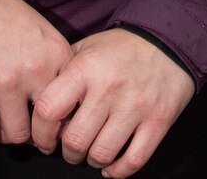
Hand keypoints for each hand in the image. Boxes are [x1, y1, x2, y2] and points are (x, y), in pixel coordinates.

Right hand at [0, 0, 75, 147]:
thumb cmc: (3, 12)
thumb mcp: (42, 31)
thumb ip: (55, 62)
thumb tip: (61, 100)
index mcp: (58, 55)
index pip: (73, 104)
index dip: (64, 120)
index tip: (55, 124)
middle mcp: (37, 71)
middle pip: (47, 126)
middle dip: (41, 138)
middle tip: (34, 139)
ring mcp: (7, 83)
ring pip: (17, 135)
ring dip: (10, 138)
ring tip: (5, 131)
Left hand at [30, 28, 195, 176]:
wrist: (168, 40)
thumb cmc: (120, 47)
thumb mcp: (86, 47)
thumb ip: (62, 72)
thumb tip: (38, 101)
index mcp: (85, 68)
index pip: (48, 110)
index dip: (40, 132)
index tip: (44, 139)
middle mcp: (108, 88)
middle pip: (75, 140)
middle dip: (68, 153)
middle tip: (70, 149)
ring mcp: (135, 106)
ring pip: (102, 154)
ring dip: (92, 161)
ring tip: (91, 154)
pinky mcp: (158, 121)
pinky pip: (133, 160)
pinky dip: (118, 171)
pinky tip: (111, 166)